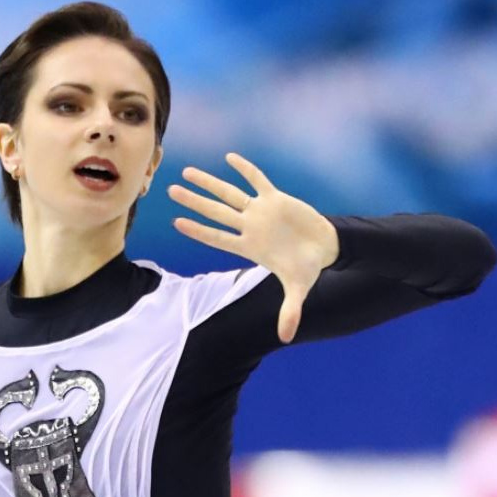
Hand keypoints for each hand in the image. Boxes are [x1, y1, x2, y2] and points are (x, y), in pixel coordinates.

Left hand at [168, 152, 339, 343]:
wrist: (325, 247)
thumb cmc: (307, 267)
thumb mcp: (299, 289)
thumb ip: (290, 311)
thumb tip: (286, 337)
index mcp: (250, 246)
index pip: (217, 238)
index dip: (198, 231)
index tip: (177, 222)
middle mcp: (250, 226)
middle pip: (216, 211)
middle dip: (194, 202)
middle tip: (170, 191)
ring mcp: (260, 211)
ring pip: (229, 193)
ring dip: (209, 183)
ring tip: (186, 172)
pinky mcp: (276, 198)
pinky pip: (257, 180)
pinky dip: (245, 169)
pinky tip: (230, 158)